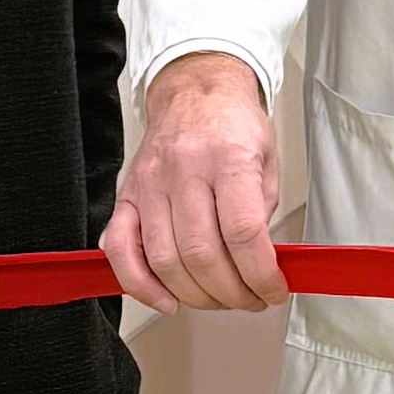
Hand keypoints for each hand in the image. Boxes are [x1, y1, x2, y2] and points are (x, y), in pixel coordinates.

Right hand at [106, 52, 288, 311]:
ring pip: (164, 260)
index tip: (273, 290)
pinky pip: (120, 251)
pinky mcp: (126, 197)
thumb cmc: (232, 126)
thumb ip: (262, 214)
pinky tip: (166, 299)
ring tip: (219, 299)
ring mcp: (149, 186)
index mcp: (227, 159)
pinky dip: (140, 285)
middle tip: (250, 299)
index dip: (260, 274)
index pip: (243, 232)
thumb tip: (260, 267)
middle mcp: (184, 171)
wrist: (194, 93)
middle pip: (202, 254)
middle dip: (231, 292)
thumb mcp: (267, 162)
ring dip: (196, 295)